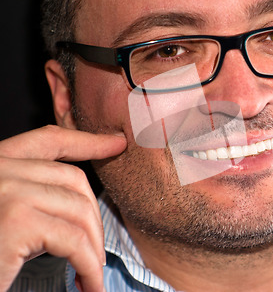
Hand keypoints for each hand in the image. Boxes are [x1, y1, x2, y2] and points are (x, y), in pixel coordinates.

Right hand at [0, 125, 126, 291]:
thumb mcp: (8, 213)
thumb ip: (34, 197)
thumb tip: (80, 201)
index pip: (49, 140)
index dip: (87, 140)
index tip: (116, 143)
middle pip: (73, 179)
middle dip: (94, 216)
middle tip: (97, 251)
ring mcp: (8, 191)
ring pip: (79, 210)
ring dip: (94, 247)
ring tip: (92, 272)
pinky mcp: (16, 221)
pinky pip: (74, 241)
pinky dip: (89, 266)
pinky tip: (89, 283)